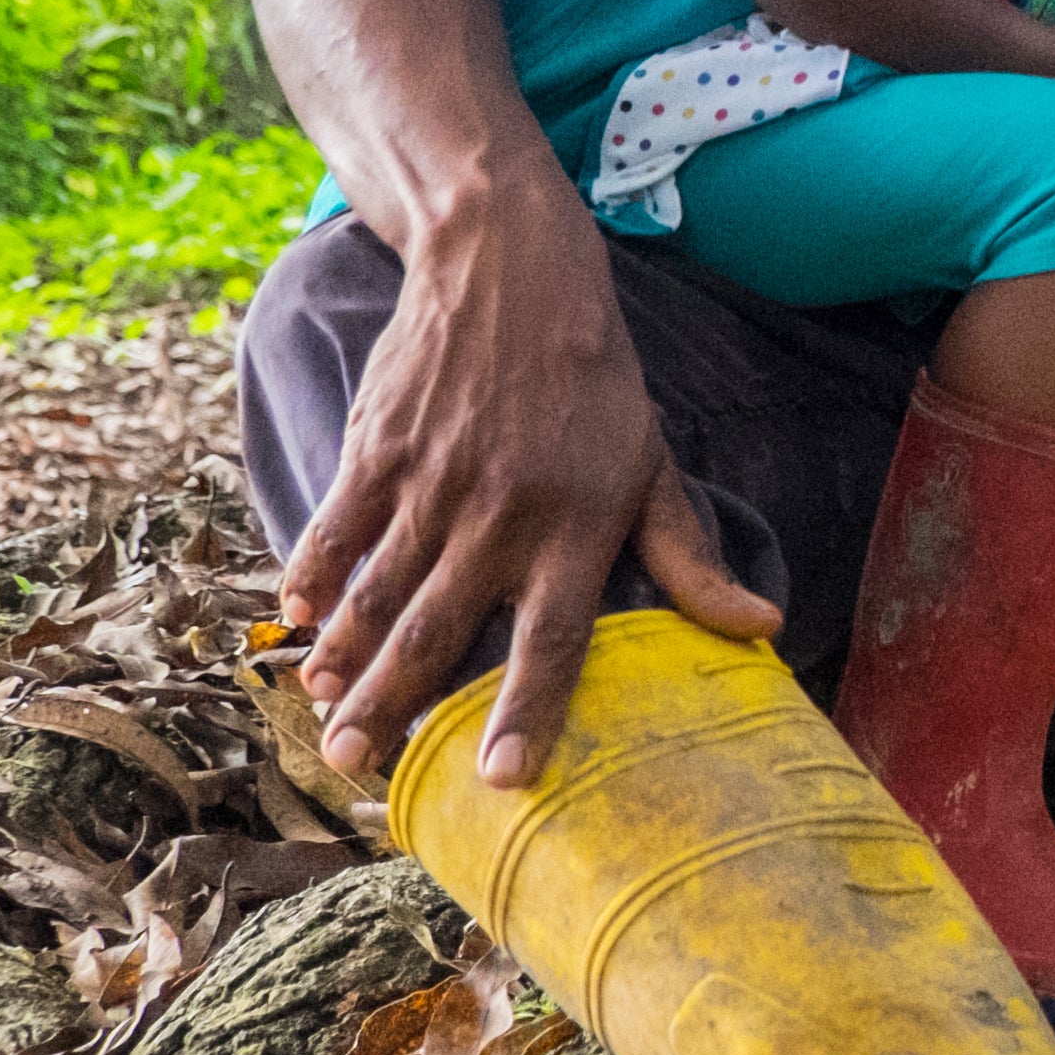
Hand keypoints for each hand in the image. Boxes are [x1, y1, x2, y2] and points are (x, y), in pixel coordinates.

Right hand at [296, 191, 780, 786]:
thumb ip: (690, 556)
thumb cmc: (595, 384)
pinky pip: (336, 527)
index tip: (499, 778)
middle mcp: (503, 516)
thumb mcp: (653, 464)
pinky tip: (295, 620)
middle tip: (357, 763)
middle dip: (394, 704)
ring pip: (378, 590)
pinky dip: (310, 574)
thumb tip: (759, 629)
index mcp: (578, 528)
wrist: (513, 276)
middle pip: (440, 630)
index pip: (553, 641)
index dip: (527, 713)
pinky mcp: (378, 450)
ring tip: (323, 712)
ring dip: (344, 657)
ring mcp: (433, 483)